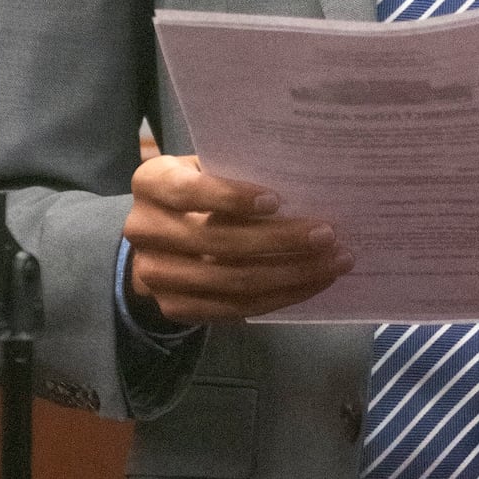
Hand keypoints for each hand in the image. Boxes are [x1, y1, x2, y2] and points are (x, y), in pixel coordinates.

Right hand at [123, 154, 351, 323]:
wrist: (160, 241)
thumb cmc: (199, 191)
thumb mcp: (206, 169)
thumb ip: (238, 171)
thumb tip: (305, 180)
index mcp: (152, 183)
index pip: (190, 191)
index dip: (232, 197)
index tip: (278, 200)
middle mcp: (144, 229)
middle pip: (218, 241)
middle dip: (280, 240)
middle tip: (327, 235)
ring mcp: (156, 274)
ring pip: (232, 280)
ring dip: (291, 274)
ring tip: (333, 262)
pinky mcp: (174, 308)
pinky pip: (235, 308)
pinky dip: (280, 296)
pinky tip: (312, 283)